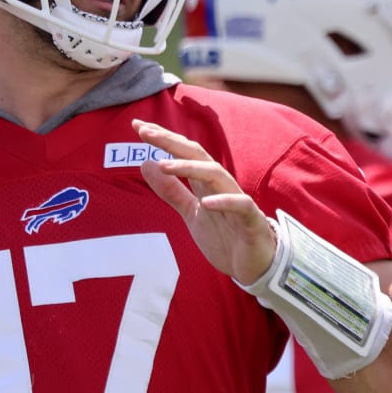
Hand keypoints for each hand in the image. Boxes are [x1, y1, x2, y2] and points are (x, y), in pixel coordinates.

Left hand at [133, 120, 276, 283]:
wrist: (254, 266)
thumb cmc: (225, 236)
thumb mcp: (191, 213)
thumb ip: (172, 191)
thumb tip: (147, 164)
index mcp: (206, 183)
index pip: (184, 153)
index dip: (163, 139)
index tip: (138, 126)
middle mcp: (221, 185)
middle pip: (197, 156)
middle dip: (171, 142)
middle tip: (146, 132)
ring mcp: (237, 201)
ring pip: (216, 175)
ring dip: (190, 168)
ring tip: (165, 165)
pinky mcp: (252, 221)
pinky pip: (240, 206)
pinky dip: (225, 201)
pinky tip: (206, 202)